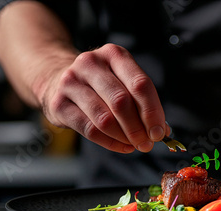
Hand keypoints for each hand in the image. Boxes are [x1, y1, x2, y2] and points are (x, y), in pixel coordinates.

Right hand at [41, 44, 166, 152]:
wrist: (58, 79)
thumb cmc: (100, 84)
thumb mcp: (122, 81)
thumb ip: (142, 102)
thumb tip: (163, 130)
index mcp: (114, 55)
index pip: (140, 84)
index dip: (152, 112)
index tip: (159, 132)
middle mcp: (91, 64)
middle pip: (121, 101)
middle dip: (138, 128)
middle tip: (147, 143)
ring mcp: (71, 82)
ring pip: (105, 118)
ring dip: (124, 137)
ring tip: (134, 145)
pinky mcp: (59, 104)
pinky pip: (89, 129)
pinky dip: (110, 142)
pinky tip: (121, 146)